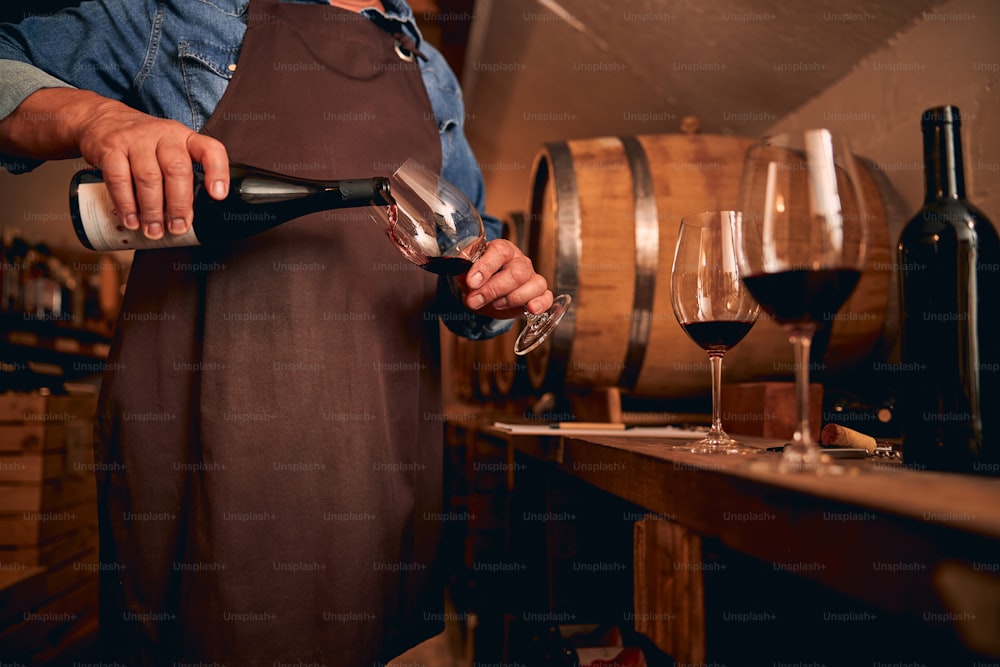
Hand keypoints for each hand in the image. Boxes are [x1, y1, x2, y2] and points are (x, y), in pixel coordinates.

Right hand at [74, 95, 229, 239]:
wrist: (102, 119)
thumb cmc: (144, 144)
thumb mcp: (171, 149)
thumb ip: (184, 175)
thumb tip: (190, 217)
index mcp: (185, 138)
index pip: (209, 149)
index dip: (217, 172)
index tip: (218, 196)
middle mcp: (163, 135)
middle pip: (176, 170)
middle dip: (179, 204)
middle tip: (178, 228)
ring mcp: (135, 139)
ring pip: (148, 177)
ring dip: (152, 210)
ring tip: (154, 230)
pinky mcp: (110, 148)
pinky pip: (119, 179)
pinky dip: (126, 204)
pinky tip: (131, 220)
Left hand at [458, 239, 552, 319]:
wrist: (484, 294)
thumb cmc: (478, 279)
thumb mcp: (465, 274)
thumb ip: (464, 273)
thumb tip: (465, 277)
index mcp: (502, 249)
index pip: (499, 252)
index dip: (485, 267)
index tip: (472, 282)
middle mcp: (519, 261)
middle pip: (517, 272)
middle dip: (494, 289)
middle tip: (475, 300)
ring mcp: (531, 276)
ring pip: (534, 284)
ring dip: (512, 299)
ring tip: (496, 304)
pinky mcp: (538, 293)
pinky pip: (547, 296)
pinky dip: (540, 304)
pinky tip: (530, 309)